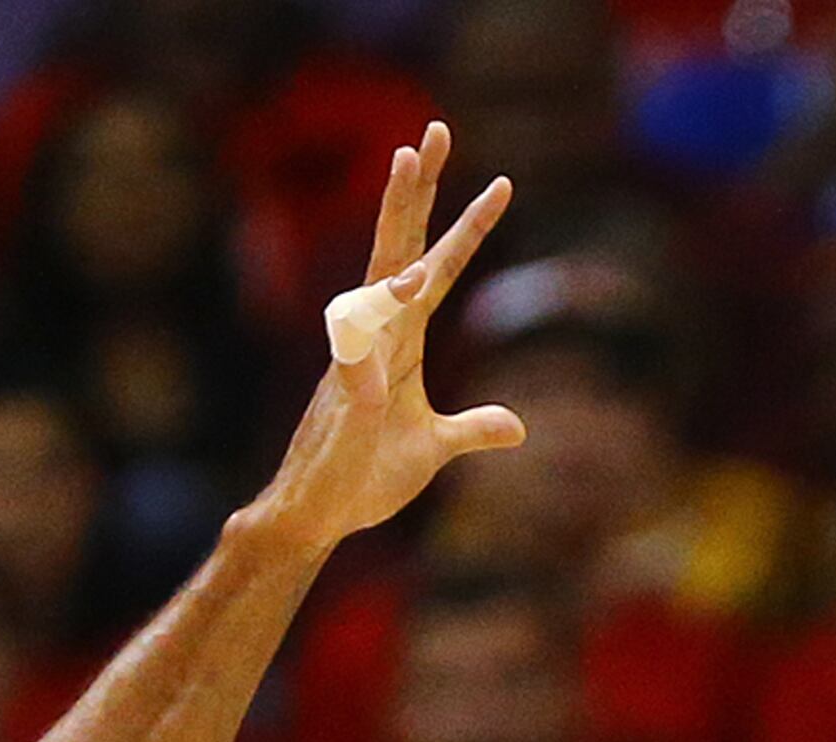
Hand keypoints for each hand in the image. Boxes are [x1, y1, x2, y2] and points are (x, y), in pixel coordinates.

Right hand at [244, 124, 523, 556]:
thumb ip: (473, 429)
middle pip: (401, 249)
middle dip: (417, 192)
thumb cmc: (365, 477)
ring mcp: (356, 365)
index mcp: (403, 343)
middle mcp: (378, 339)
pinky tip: (389, 316)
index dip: (469, 229)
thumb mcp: (433, 448)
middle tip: (434, 132)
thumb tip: (517, 427)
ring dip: (395, 240)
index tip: (503, 183)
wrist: (317, 515)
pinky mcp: (343, 404)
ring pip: (377, 289)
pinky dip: (365, 342)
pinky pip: (354, 362)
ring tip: (406, 185)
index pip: (441, 271)